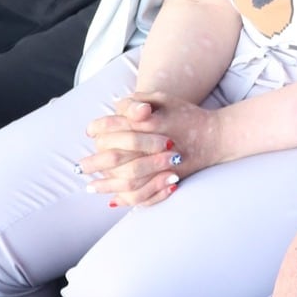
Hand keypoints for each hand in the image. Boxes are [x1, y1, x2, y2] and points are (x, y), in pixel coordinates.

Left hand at [81, 90, 218, 206]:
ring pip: (129, 179)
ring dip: (107, 184)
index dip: (99, 129)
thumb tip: (114, 107)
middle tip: (80, 166)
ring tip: (90, 186)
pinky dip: (128, 198)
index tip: (90, 132)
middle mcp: (156, 145)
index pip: (116, 127)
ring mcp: (164, 165)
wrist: (217, 136)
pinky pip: (146, 194)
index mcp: (152, 121)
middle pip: (117, 156)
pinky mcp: (170, 179)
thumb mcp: (165, 98)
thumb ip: (138, 100)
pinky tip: (113, 199)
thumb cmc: (187, 114)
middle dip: (95, 162)